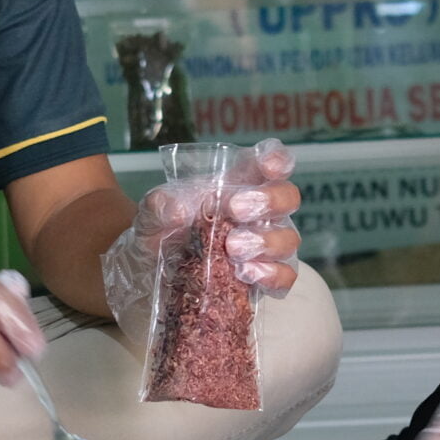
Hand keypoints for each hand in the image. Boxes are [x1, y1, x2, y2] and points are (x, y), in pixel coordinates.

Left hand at [101, 138, 302, 336]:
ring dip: (265, 241)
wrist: (150, 279)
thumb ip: (159, 206)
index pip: (266, 163)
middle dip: (268, 200)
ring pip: (289, 238)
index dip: (276, 159)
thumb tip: (177, 208)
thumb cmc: (160, 236)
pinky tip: (246, 274)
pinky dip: (271, 274)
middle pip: (288, 197)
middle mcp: (258, 213)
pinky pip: (285, 276)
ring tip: (232, 248)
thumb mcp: (150, 217)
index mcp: (236, 185)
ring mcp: (265, 247)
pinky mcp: (263, 280)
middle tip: (236, 209)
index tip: (269, 165)